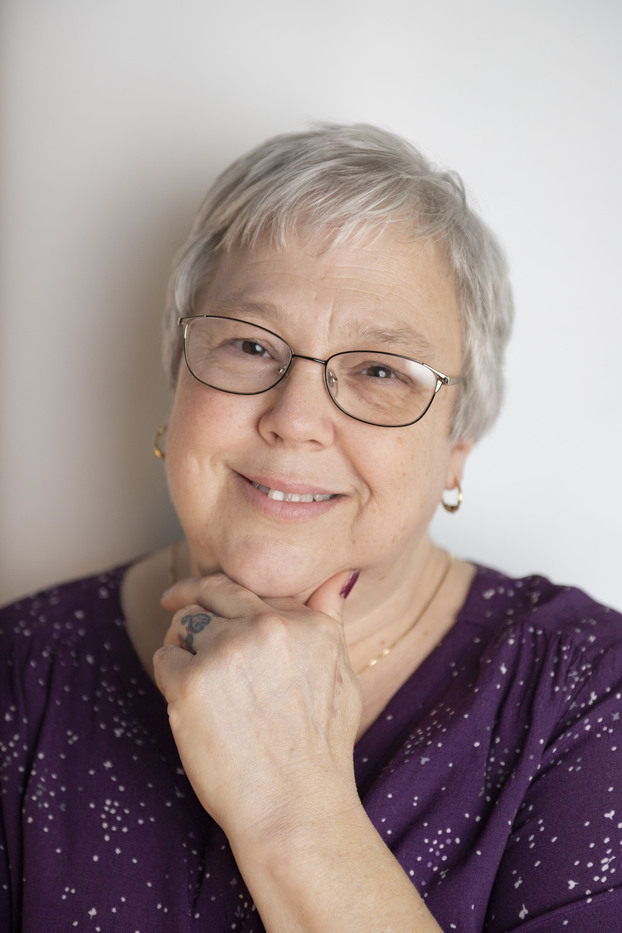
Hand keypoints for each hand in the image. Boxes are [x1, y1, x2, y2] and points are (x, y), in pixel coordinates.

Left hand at [154, 570, 362, 844]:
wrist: (293, 808)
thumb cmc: (320, 750)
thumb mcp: (342, 677)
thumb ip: (331, 621)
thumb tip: (338, 578)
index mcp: (306, 623)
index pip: (253, 588)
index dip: (229, 595)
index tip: (209, 597)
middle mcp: (268, 627)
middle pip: (213, 590)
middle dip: (191, 594)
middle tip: (172, 601)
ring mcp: (227, 651)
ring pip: (185, 622)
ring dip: (182, 641)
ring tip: (192, 672)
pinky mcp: (190, 681)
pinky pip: (164, 658)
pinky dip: (169, 676)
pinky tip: (187, 702)